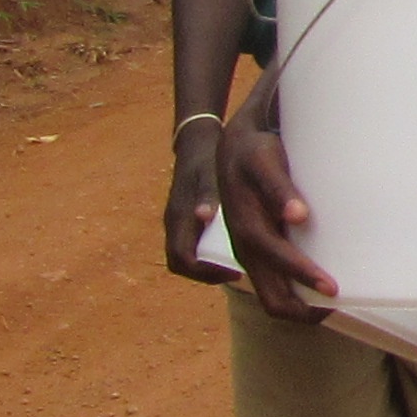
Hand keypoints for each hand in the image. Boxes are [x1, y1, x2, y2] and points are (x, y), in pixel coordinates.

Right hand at [161, 130, 238, 285]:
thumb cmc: (205, 158)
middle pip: (182, 264)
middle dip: (209, 274)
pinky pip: (194, 245)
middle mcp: (174, 223)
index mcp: (177, 217)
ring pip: (188, 256)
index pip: (181, 260)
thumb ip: (205, 193)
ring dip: (210, 265)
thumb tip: (203, 215)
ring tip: (242, 264)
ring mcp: (179, 222)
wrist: (195, 143)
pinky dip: (211, 253)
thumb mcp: (207, 173)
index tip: (235, 272)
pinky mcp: (187, 218)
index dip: (205, 273)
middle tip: (241, 273)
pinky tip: (238, 248)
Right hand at [214, 117, 336, 320]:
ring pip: (273, 296)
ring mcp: (251, 255)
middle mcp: (247, 249)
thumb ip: (279, 189)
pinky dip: (297, 292)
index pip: (277, 265)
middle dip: (304, 310)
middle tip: (340, 303)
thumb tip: (298, 215)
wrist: (235, 149)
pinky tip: (320, 286)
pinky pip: (275, 284)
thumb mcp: (264, 163)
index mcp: (248, 229)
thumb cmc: (255, 154)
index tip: (333, 289)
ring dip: (302, 306)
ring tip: (334, 302)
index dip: (303, 279)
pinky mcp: (259, 252)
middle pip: (272, 298)